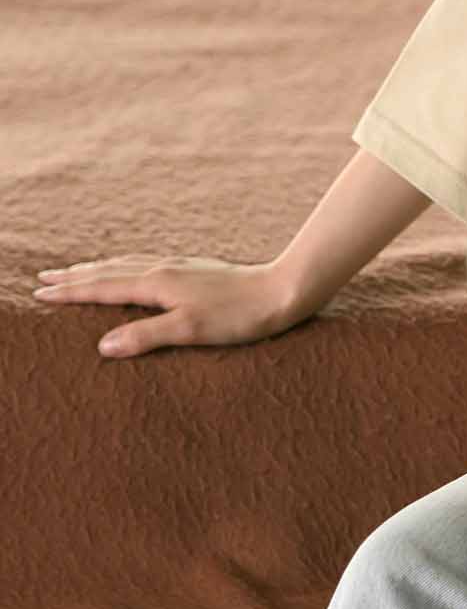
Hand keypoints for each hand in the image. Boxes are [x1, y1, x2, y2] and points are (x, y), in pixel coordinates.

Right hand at [31, 255, 305, 356]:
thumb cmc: (240, 315)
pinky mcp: (198, 269)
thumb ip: (146, 336)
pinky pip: (148, 263)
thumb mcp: (191, 330)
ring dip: (99, 268)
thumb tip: (102, 345)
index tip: (40, 293)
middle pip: (110, 270)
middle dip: (76, 276)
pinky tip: (135, 268)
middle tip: (45, 277)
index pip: (102, 287)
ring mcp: (182, 266)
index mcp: (157, 284)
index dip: (70, 292)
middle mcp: (165, 269)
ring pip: (128, 263)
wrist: (284, 290)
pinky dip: (127, 265)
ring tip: (79, 270)